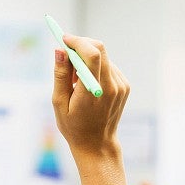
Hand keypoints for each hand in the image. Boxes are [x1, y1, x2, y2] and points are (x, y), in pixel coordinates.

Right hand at [51, 35, 128, 159]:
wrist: (97, 144)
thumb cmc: (74, 126)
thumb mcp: (59, 103)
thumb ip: (60, 75)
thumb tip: (60, 50)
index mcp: (93, 92)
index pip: (92, 54)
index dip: (77, 41)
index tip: (64, 39)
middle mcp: (111, 86)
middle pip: (100, 49)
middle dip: (81, 45)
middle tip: (67, 55)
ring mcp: (121, 86)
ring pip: (103, 57)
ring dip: (87, 59)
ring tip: (75, 80)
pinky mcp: (125, 86)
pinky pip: (108, 66)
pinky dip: (96, 68)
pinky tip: (87, 84)